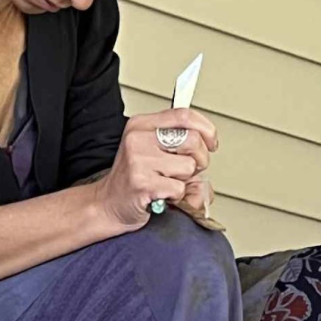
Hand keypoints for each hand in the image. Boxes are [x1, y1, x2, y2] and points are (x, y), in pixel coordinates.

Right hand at [95, 109, 217, 230]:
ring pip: (189, 166)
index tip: (211, 143)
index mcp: (142, 125)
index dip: (206, 129)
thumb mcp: (153, 151)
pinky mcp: (142, 184)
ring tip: (167, 183)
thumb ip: (181, 144)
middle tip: (186, 171)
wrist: (108, 205)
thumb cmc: (134, 179)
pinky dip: (177, 196)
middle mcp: (138, 138)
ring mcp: (139, 161)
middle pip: (193, 140)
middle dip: (200, 159)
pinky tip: (161, 195)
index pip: (184, 115)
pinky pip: (179, 188)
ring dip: (185, 180)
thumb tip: (210, 146)